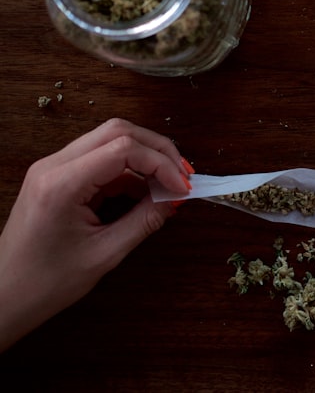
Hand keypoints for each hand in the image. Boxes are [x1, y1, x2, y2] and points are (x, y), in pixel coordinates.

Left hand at [0, 118, 192, 351]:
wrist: (4, 296)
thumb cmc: (44, 283)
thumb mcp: (104, 254)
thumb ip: (144, 221)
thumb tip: (174, 199)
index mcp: (61, 184)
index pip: (123, 149)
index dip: (161, 163)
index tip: (182, 187)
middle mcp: (53, 166)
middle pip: (118, 132)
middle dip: (157, 150)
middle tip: (182, 175)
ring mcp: (53, 168)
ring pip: (111, 140)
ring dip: (145, 157)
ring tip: (168, 184)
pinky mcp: (58, 177)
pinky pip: (101, 159)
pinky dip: (129, 171)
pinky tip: (146, 192)